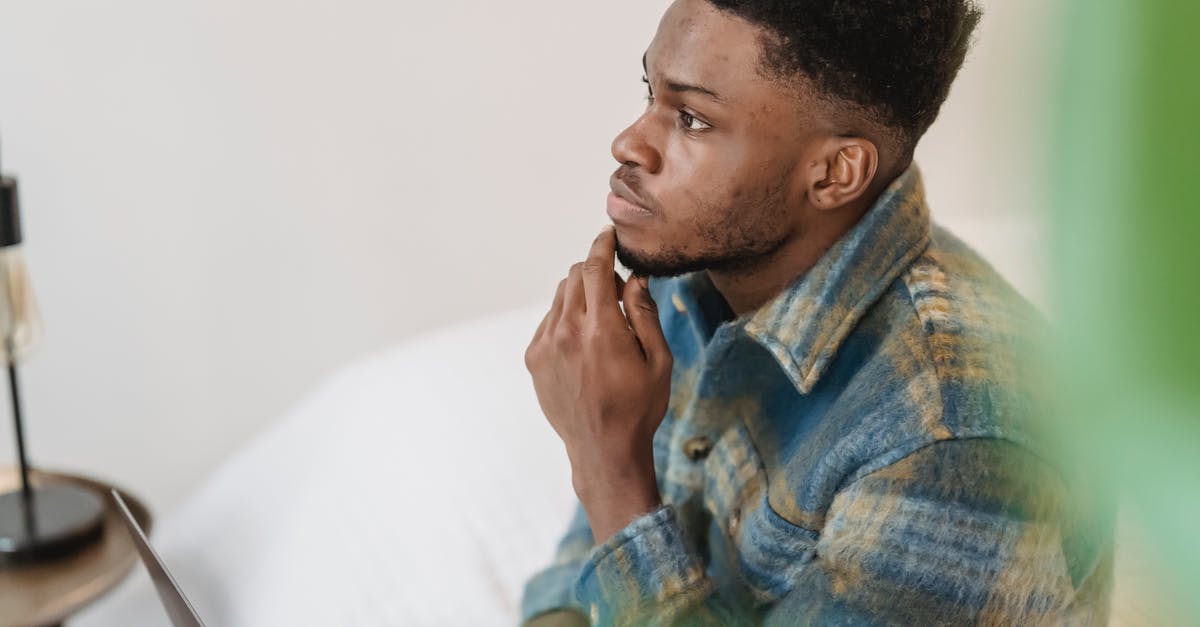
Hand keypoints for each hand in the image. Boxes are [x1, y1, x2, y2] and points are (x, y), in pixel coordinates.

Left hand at [525, 226, 673, 542]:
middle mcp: (567, 332)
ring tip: (602, 321)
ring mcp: (546, 346)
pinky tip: (584, 342)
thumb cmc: (638, 407)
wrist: (603, 450)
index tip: (608, 235)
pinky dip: (565, 318)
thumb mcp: (658, 361)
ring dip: (580, 294)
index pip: (594, 268)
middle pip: (574, 276)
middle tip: (616, 290)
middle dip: (595, 272)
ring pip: (559, 297)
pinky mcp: (534, 359)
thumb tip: (635, 278)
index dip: (602, 245)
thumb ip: (645, 314)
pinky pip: (548, 321)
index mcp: (602, 330)